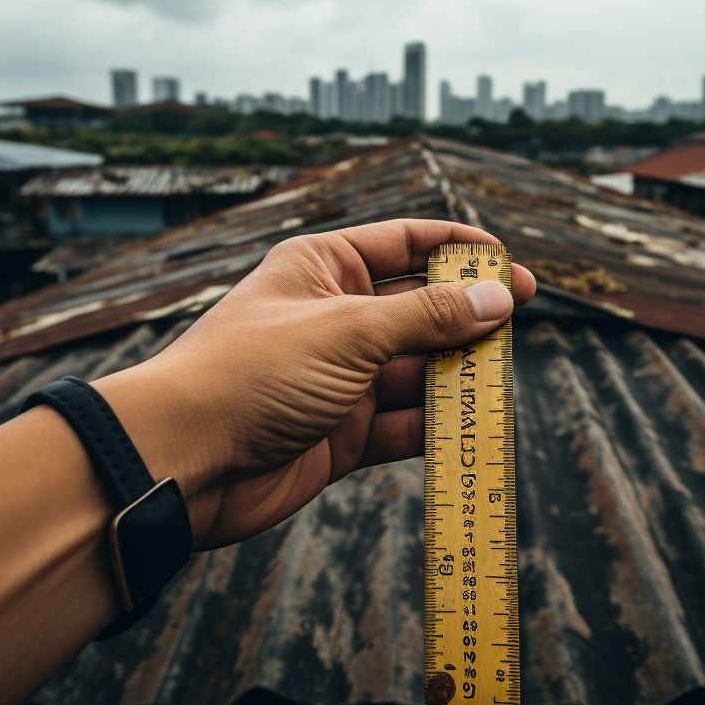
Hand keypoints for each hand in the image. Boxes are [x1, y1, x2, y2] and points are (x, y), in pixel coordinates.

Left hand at [94, 220, 535, 547]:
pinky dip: (437, 428)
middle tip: (519, 323)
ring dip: (458, 378)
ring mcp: (340, 379)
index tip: (509, 262)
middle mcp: (335, 318)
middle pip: (420, 310)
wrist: (185, 460)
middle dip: (468, 318)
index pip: (405, 244)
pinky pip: (403, 425)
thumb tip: (496, 300)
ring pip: (418, 371)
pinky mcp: (343, 434)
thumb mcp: (350, 331)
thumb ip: (427, 318)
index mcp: (326, 269)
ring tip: (502, 382)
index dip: (459, 249)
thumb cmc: (254, 373)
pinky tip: (472, 430)